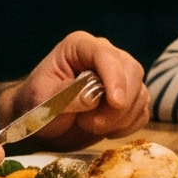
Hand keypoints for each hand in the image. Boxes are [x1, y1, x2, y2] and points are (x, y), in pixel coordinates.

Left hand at [0, 32, 148, 143]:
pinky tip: (107, 131)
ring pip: (140, 93)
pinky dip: (129, 125)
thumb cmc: (35, 105)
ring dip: (121, 118)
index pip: (106, 55)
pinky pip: (142, 111)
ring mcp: (119, 76)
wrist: (41, 122)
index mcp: (80, 47)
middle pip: (132, 71)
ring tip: (91, 125)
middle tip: (93, 125)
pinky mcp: (128, 98)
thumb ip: (65, 97)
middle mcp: (105, 56)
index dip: (115, 78)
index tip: (115, 103)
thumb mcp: (41, 101)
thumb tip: (93, 98)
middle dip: (119, 104)